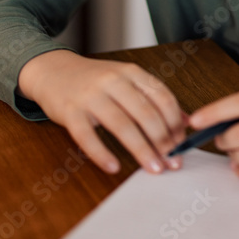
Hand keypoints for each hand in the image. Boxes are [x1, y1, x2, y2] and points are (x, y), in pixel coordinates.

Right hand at [18, 50, 185, 174]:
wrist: (52, 70)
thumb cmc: (94, 81)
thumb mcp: (126, 81)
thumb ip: (153, 98)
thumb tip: (185, 122)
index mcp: (131, 72)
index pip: (162, 97)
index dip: (175, 123)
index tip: (182, 144)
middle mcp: (113, 80)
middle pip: (145, 113)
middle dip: (163, 141)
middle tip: (172, 161)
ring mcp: (91, 95)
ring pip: (122, 125)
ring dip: (141, 150)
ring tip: (153, 168)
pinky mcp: (70, 111)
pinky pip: (87, 136)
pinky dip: (102, 154)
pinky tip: (113, 167)